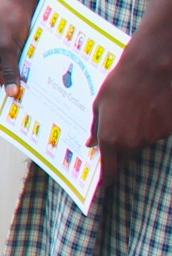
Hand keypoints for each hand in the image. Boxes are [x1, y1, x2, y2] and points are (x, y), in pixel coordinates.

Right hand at [0, 0, 38, 108]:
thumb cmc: (10, 19)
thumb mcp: (9, 47)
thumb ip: (10, 70)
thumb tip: (11, 94)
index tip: (0, 118)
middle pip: (3, 82)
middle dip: (13, 96)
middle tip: (25, 115)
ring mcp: (10, 52)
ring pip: (18, 75)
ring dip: (27, 86)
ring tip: (38, 104)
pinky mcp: (23, 47)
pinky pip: (28, 66)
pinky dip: (35, 75)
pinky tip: (46, 85)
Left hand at [90, 38, 171, 192]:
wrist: (149, 70)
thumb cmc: (119, 84)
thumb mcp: (98, 104)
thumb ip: (95, 128)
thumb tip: (90, 144)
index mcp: (110, 139)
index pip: (110, 168)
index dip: (107, 178)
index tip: (105, 186)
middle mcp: (131, 143)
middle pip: (126, 154)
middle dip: (122, 147)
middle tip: (122, 125)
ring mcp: (151, 138)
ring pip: (141, 142)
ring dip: (137, 132)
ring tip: (136, 108)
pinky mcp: (166, 131)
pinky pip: (156, 133)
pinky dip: (152, 125)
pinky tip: (150, 107)